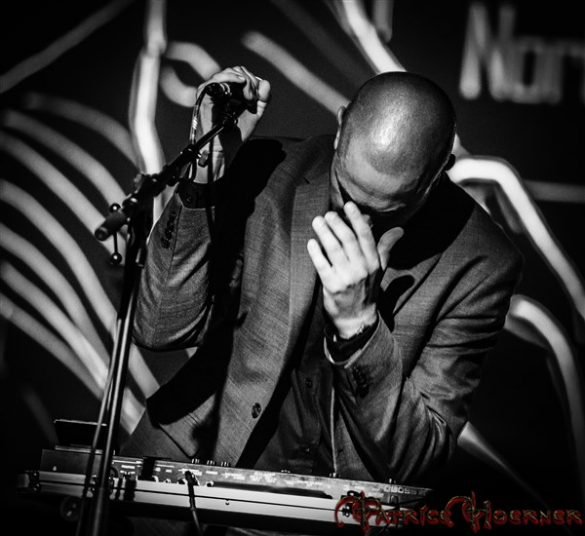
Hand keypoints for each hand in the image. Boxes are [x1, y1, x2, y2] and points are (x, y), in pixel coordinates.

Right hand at [195, 66, 270, 166]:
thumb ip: (262, 99)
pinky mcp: (205, 94)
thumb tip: (266, 83)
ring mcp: (212, 91)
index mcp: (231, 91)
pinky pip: (217, 79)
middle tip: (252, 100)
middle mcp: (221, 89)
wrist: (224, 148)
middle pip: (238, 71)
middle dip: (250, 82)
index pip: (243, 75)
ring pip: (230, 72)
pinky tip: (240, 83)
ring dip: (244, 83)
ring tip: (247, 99)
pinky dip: (231, 78)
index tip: (255, 99)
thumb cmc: (236, 134)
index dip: (253, 82)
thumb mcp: (254, 114)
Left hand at [307, 202, 403, 338]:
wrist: (356, 318)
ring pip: (334, 249)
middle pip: (348, 240)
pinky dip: (316, 252)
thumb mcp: (379, 268)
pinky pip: (322, 265)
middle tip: (328, 214)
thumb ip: (386, 247)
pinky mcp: (332, 286)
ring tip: (317, 221)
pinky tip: (311, 242)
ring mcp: (346, 278)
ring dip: (324, 233)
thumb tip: (400, 230)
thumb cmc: (367, 289)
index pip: (365, 236)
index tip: (348, 205)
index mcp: (373, 262)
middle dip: (337, 223)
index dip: (357, 219)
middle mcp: (361, 269)